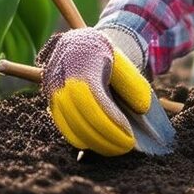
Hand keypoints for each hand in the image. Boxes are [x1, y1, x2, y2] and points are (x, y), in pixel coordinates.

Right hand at [36, 27, 152, 155]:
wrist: (78, 44)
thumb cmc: (105, 56)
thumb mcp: (123, 62)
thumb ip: (134, 82)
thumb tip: (142, 108)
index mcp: (82, 64)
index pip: (94, 99)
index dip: (111, 120)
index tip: (129, 135)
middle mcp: (63, 78)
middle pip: (80, 115)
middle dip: (105, 136)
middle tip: (126, 146)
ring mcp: (53, 91)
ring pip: (70, 124)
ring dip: (94, 141)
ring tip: (116, 148)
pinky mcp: (51, 102)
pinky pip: (63, 126)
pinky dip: (81, 139)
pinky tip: (99, 144)